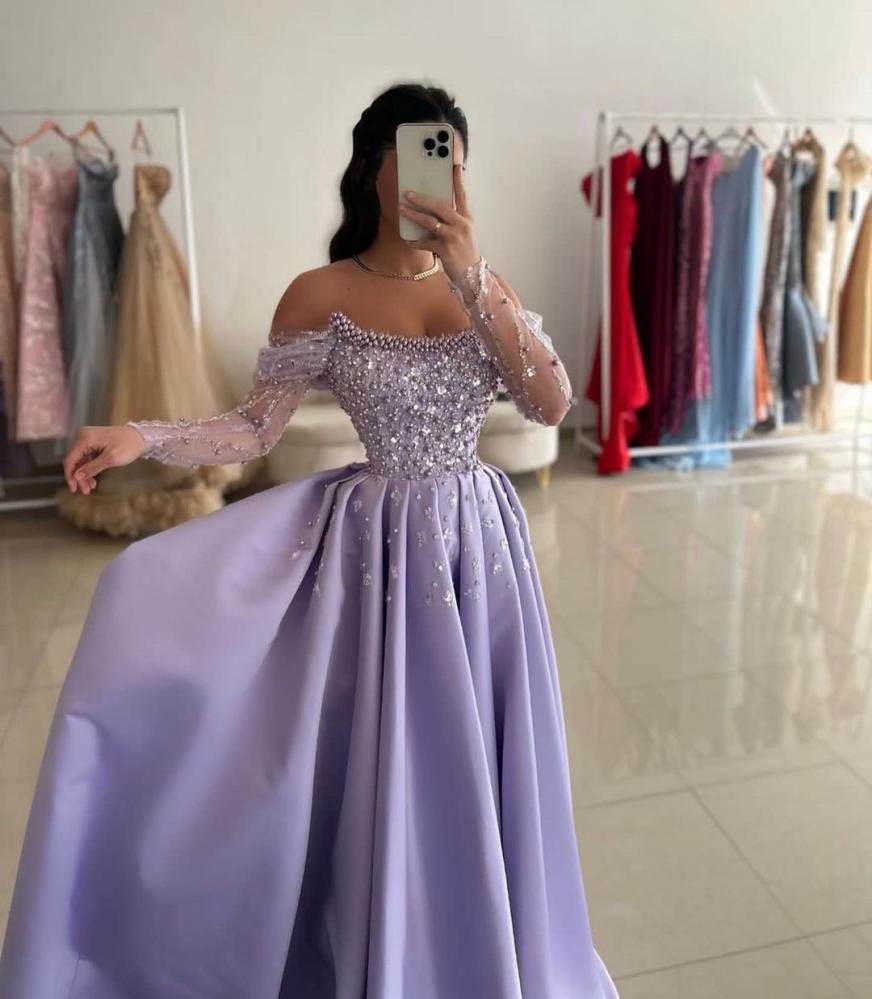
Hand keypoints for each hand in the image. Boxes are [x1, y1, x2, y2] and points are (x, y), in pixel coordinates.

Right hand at [63, 425, 146, 494]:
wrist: (141, 437)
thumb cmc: (129, 446)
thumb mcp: (111, 459)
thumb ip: (92, 468)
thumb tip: (77, 477)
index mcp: (85, 438)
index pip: (70, 459)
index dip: (70, 476)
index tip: (74, 489)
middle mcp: (83, 435)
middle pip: (75, 460)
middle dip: (79, 477)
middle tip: (85, 491)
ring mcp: (88, 438)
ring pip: (81, 460)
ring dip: (84, 475)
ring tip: (90, 488)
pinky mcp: (93, 442)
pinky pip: (87, 457)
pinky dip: (89, 468)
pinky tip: (93, 480)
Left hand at [398, 163, 481, 284]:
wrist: (473, 275)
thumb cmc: (466, 252)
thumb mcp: (465, 232)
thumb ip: (454, 219)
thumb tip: (434, 209)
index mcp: (467, 218)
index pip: (462, 195)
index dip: (457, 180)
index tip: (453, 165)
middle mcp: (461, 225)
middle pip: (440, 206)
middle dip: (422, 199)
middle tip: (408, 193)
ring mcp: (453, 237)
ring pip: (430, 222)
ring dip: (414, 215)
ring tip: (401, 209)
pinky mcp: (445, 250)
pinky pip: (425, 243)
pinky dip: (415, 241)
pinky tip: (407, 239)